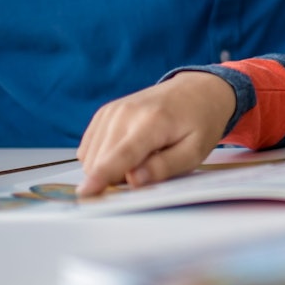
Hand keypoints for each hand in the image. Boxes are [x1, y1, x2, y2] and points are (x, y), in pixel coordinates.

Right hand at [76, 71, 236, 195]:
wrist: (196, 91)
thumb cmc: (198, 123)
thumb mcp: (193, 152)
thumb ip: (164, 167)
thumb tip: (133, 180)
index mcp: (151, 122)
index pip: (121, 155)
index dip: (101, 177)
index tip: (86, 194)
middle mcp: (125, 113)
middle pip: (101, 160)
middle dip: (116, 178)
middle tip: (146, 171)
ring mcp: (111, 111)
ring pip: (91, 157)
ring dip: (108, 169)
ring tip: (140, 158)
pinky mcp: (104, 113)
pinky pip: (88, 148)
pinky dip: (102, 158)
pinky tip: (126, 152)